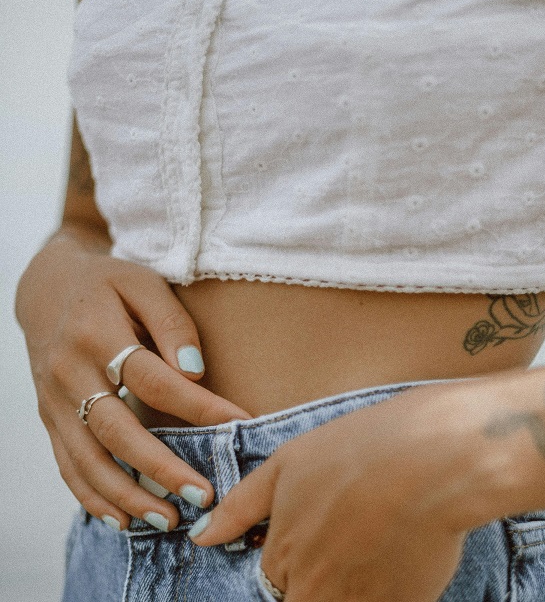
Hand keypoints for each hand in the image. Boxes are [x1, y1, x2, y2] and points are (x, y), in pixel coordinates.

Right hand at [15, 230, 249, 531]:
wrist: (46, 289)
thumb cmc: (109, 284)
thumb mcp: (144, 284)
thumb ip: (172, 323)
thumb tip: (195, 371)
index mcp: (97, 333)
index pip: (153, 379)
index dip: (198, 405)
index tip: (239, 424)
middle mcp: (69, 372)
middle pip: (117, 430)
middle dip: (161, 467)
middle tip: (203, 494)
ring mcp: (54, 401)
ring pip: (88, 459)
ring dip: (128, 495)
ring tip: (169, 519)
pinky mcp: (50, 418)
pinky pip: (68, 465)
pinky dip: (93, 496)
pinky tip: (123, 519)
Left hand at [189, 384, 488, 601]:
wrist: (434, 457)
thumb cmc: (359, 450)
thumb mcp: (289, 464)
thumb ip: (240, 507)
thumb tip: (201, 538)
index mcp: (286, 558)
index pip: (274, 580)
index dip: (296, 553)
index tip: (322, 529)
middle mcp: (317, 593)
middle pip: (304, 599)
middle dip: (320, 578)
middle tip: (349, 536)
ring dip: (352, 583)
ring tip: (375, 540)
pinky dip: (388, 588)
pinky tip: (402, 548)